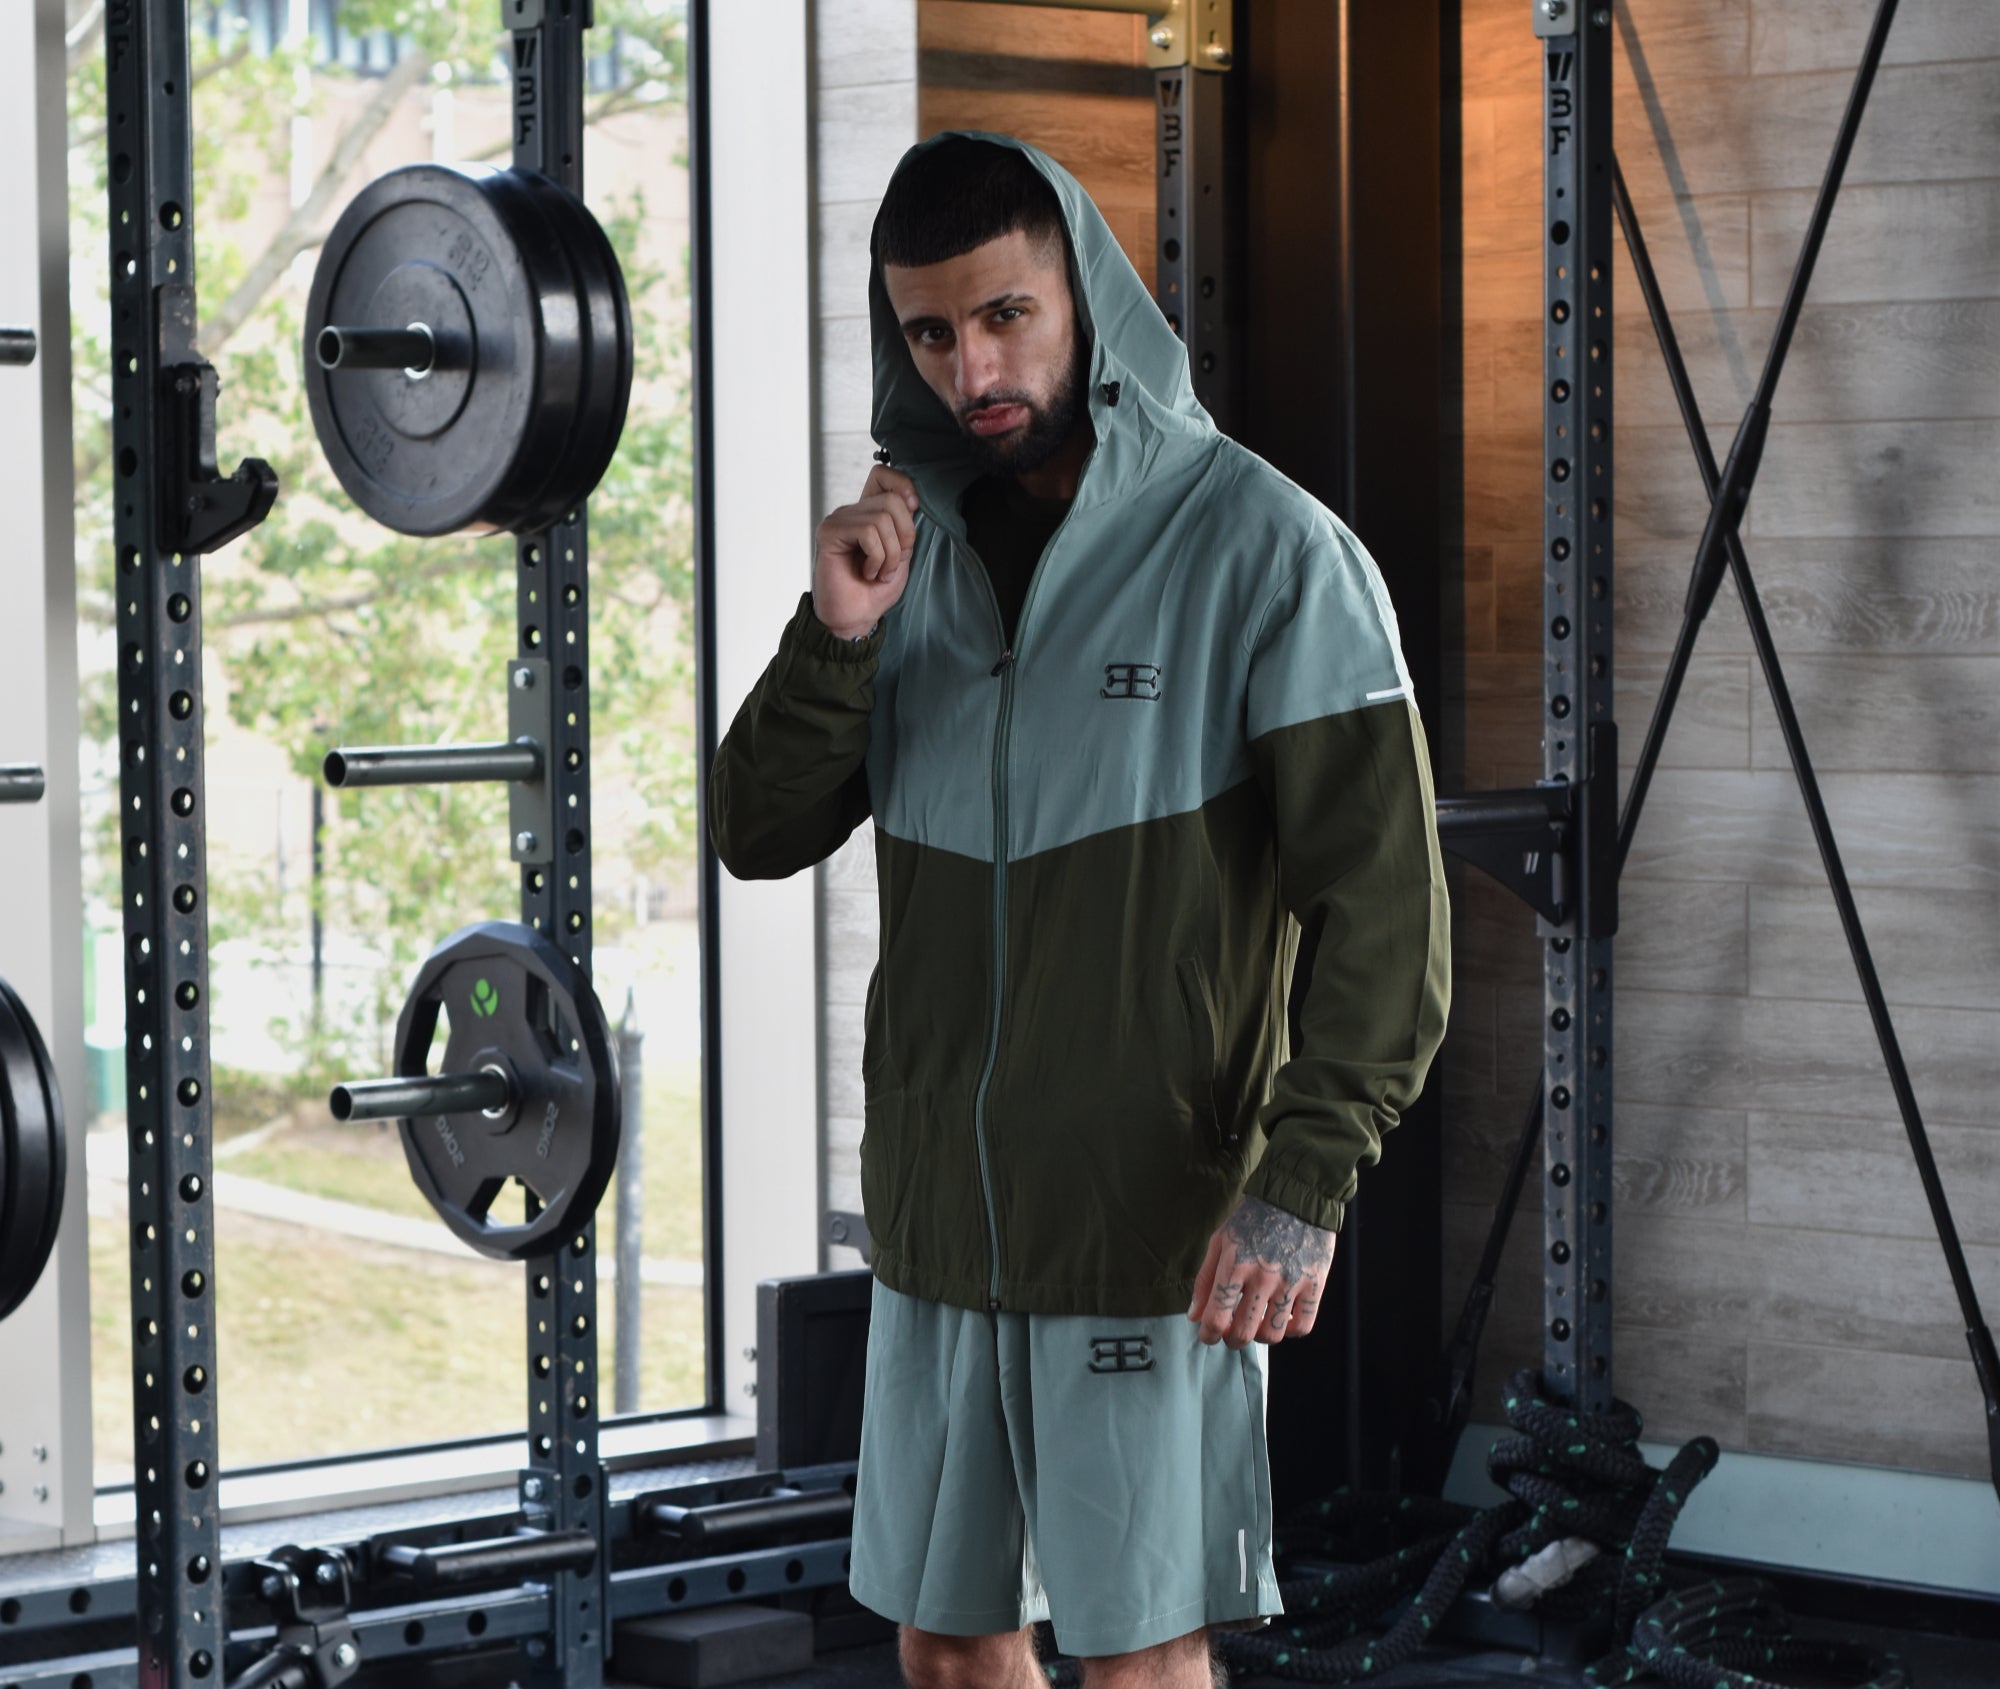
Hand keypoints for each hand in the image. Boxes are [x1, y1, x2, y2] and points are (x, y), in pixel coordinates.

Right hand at [813, 463, 919, 639]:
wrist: (855, 618)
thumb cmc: (875, 590)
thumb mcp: (901, 554)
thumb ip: (904, 526)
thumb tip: (911, 499)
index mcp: (868, 513)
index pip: (883, 474)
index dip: (903, 485)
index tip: (913, 509)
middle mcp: (852, 512)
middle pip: (892, 499)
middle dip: (905, 535)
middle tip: (894, 563)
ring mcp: (838, 520)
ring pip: (882, 517)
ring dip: (890, 553)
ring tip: (880, 572)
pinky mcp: (829, 532)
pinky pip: (867, 532)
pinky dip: (876, 558)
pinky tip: (867, 573)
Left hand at [1187, 1195, 1334, 1347]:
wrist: (1295, 1197)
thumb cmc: (1252, 1218)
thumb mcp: (1220, 1241)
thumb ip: (1205, 1280)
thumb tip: (1195, 1316)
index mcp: (1235, 1264)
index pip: (1217, 1317)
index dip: (1208, 1335)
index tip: (1208, 1335)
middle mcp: (1263, 1276)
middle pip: (1243, 1332)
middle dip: (1232, 1340)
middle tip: (1232, 1333)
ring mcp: (1291, 1281)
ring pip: (1272, 1335)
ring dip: (1260, 1337)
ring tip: (1257, 1324)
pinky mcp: (1315, 1284)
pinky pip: (1303, 1325)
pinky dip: (1289, 1330)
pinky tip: (1282, 1318)